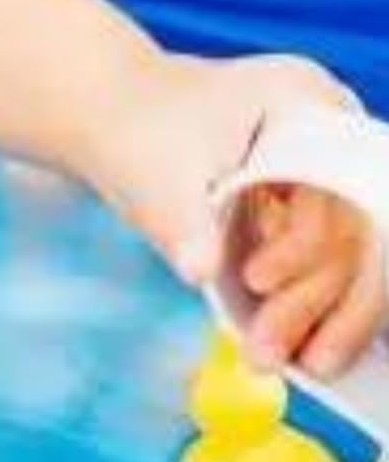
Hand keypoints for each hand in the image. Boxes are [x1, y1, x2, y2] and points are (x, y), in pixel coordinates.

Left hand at [77, 50, 386, 377]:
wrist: (107, 114)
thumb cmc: (129, 129)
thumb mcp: (152, 173)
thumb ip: (180, 221)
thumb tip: (199, 271)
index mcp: (305, 99)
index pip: (340, 189)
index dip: (310, 246)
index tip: (256, 282)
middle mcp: (334, 130)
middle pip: (355, 229)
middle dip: (314, 300)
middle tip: (268, 354)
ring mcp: (328, 167)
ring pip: (349, 256)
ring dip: (317, 317)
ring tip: (270, 362)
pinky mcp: (311, 203)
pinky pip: (330, 263)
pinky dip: (312, 308)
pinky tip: (294, 353)